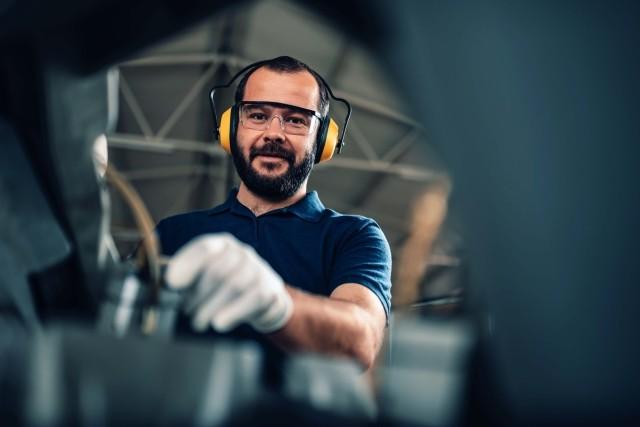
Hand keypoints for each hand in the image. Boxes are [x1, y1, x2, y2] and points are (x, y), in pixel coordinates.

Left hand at [164, 233, 292, 332]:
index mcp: (222, 244)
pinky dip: (232, 313)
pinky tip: (219, 324)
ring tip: (199, 322)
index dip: (186, 264)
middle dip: (197, 296)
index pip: (205, 248)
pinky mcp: (269, 288)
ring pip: (233, 286)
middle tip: (187, 312)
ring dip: (210, 308)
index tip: (171, 283)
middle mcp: (241, 252)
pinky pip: (251, 299)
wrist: (264, 299)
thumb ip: (186, 279)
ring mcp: (258, 269)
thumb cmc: (225, 287)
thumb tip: (163, 287)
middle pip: (216, 271)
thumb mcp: (206, 276)